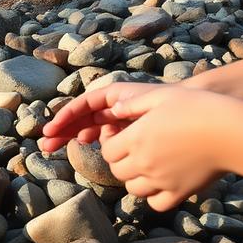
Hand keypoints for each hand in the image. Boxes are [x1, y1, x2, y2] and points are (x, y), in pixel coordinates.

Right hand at [39, 81, 169, 153]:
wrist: (196, 112)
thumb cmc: (176, 105)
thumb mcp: (154, 103)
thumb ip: (131, 106)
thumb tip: (110, 115)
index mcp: (117, 96)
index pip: (85, 104)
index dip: (67, 116)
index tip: (52, 130)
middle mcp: (115, 105)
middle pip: (82, 116)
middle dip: (63, 128)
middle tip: (45, 144)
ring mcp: (120, 118)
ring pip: (89, 125)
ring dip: (70, 133)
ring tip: (52, 146)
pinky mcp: (127, 130)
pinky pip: (102, 133)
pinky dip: (88, 136)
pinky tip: (81, 143)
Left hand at [102, 86, 236, 212]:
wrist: (230, 131)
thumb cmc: (198, 107)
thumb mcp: (162, 97)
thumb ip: (134, 104)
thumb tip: (113, 109)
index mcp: (136, 138)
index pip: (108, 152)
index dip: (111, 145)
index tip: (121, 138)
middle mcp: (144, 162)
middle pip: (118, 171)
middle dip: (121, 162)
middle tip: (133, 152)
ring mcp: (161, 180)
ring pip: (133, 188)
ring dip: (135, 179)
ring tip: (147, 166)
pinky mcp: (179, 192)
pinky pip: (156, 203)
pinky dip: (153, 196)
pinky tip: (161, 183)